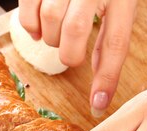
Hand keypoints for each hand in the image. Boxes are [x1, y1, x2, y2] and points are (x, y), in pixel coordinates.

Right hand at [18, 0, 136, 116]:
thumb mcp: (118, 4)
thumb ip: (109, 40)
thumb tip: (100, 91)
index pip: (115, 41)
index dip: (107, 76)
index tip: (97, 104)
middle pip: (76, 30)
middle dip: (69, 53)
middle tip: (71, 56)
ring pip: (50, 20)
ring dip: (50, 39)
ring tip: (56, 36)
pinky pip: (28, 14)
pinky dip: (31, 28)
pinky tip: (40, 27)